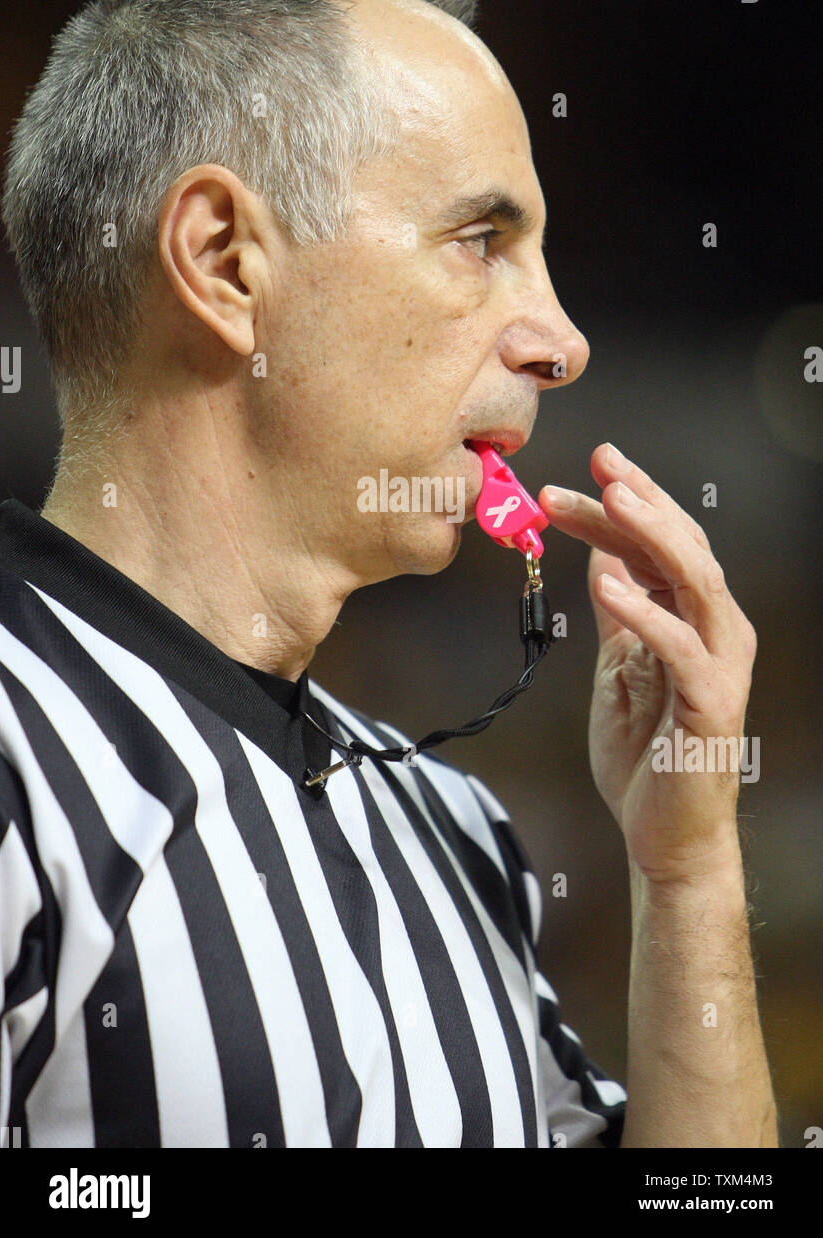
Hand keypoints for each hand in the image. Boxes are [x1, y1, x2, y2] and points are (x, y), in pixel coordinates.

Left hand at [539, 444, 757, 884]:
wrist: (664, 835)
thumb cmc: (645, 753)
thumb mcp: (619, 666)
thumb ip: (620, 612)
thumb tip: (601, 554)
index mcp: (691, 617)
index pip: (659, 544)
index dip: (623, 504)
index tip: (580, 472)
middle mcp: (714, 630)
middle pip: (681, 547)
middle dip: (639, 501)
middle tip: (600, 463)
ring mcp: (718, 664)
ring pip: (695, 580)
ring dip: (651, 536)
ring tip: (612, 501)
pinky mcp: (711, 703)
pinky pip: (680, 647)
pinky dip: (644, 611)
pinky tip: (605, 584)